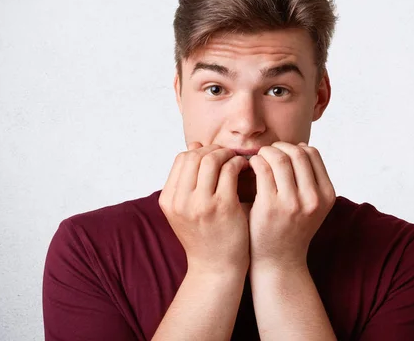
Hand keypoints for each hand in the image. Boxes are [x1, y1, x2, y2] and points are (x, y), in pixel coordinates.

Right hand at [159, 142, 250, 273]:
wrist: (216, 269)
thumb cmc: (205, 237)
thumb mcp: (186, 209)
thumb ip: (188, 180)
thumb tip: (195, 144)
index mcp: (168, 200)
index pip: (181, 159)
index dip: (199, 151)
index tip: (214, 155)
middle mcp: (180, 201)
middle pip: (194, 156)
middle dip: (213, 150)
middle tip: (228, 154)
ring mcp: (200, 204)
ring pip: (211, 160)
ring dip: (226, 154)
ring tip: (237, 159)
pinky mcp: (223, 207)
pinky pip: (230, 170)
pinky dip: (238, 163)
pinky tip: (245, 168)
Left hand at [247, 141, 335, 269]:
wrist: (278, 262)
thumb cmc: (290, 229)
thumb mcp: (310, 205)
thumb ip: (309, 179)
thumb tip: (300, 146)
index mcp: (327, 195)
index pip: (312, 154)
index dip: (294, 147)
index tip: (281, 153)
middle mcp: (313, 198)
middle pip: (297, 152)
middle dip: (279, 147)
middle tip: (267, 153)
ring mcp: (293, 203)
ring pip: (280, 158)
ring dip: (266, 152)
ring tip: (258, 158)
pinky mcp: (270, 206)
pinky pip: (263, 169)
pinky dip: (255, 162)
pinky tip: (250, 168)